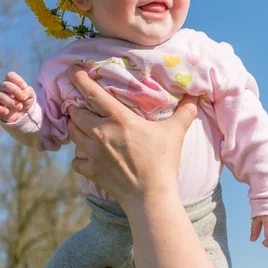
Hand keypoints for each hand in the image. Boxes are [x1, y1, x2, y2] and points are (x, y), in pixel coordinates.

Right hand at [0, 71, 34, 122]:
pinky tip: (7, 112)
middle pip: (5, 84)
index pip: (10, 75)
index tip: (25, 87)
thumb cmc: (25, 101)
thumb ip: (28, 91)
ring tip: (20, 107)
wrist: (22, 114)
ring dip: (11, 102)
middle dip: (15, 91)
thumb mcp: (30, 95)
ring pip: (0, 96)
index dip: (18, 80)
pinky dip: (1, 109)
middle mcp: (2, 88)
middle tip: (23, 98)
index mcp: (11, 82)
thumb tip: (22, 94)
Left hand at [67, 67, 197, 210]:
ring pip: (72, 134)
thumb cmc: (162, 162)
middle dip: (75, 106)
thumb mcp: (175, 133)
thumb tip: (195, 97)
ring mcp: (93, 153)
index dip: (80, 80)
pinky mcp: (91, 171)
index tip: (73, 71)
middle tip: (80, 104)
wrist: (151, 196)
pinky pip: (76, 160)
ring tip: (80, 125)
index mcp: (119, 119)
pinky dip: (78, 156)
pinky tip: (86, 155)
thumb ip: (184, 112)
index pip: (93, 94)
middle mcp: (100, 133)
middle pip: (76, 113)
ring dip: (74, 128)